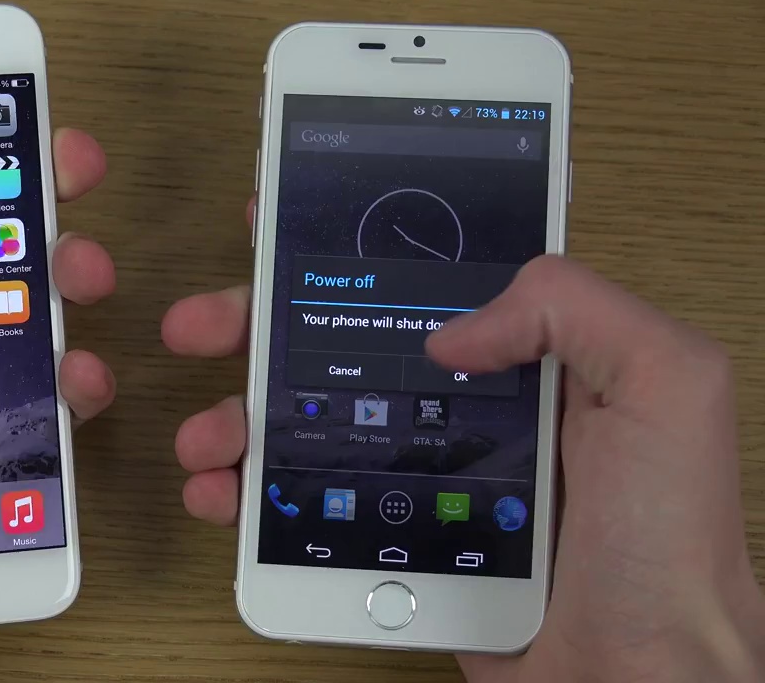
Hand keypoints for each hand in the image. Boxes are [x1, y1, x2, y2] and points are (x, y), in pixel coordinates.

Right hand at [164, 219, 762, 678]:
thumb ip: (575, 307)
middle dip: (254, 325)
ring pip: (303, 425)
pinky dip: (246, 497)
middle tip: (196, 325)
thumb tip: (448, 331)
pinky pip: (302, 507)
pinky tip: (220, 497)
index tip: (273, 226)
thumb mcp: (665, 384)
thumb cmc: (668, 540)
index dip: (341, 249)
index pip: (416, 277)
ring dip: (235, 416)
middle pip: (334, 345)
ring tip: (203, 435)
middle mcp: (461, 405)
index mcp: (521, 355)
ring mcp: (418, 475)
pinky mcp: (389, 542)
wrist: (637, 679)